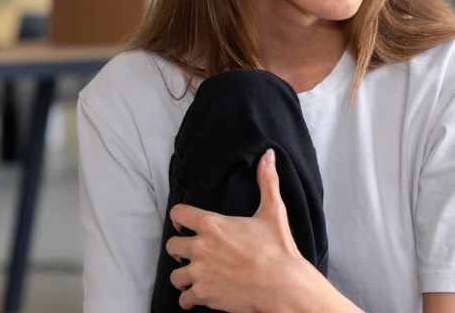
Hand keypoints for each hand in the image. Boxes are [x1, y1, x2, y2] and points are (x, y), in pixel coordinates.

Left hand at [166, 150, 324, 312]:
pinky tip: (199, 297)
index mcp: (212, 225)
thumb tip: (269, 155)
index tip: (182, 223)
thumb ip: (267, 182)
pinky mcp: (204, 295)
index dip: (178, 217)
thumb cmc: (278, 249)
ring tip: (195, 277)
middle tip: (190, 253)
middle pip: (171, 246)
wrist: (282, 285)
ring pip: (175, 275)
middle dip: (180, 250)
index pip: (178, 214)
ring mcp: (200, 273)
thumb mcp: (273, 211)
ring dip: (183, 276)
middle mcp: (200, 248)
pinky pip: (184, 299)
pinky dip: (190, 299)